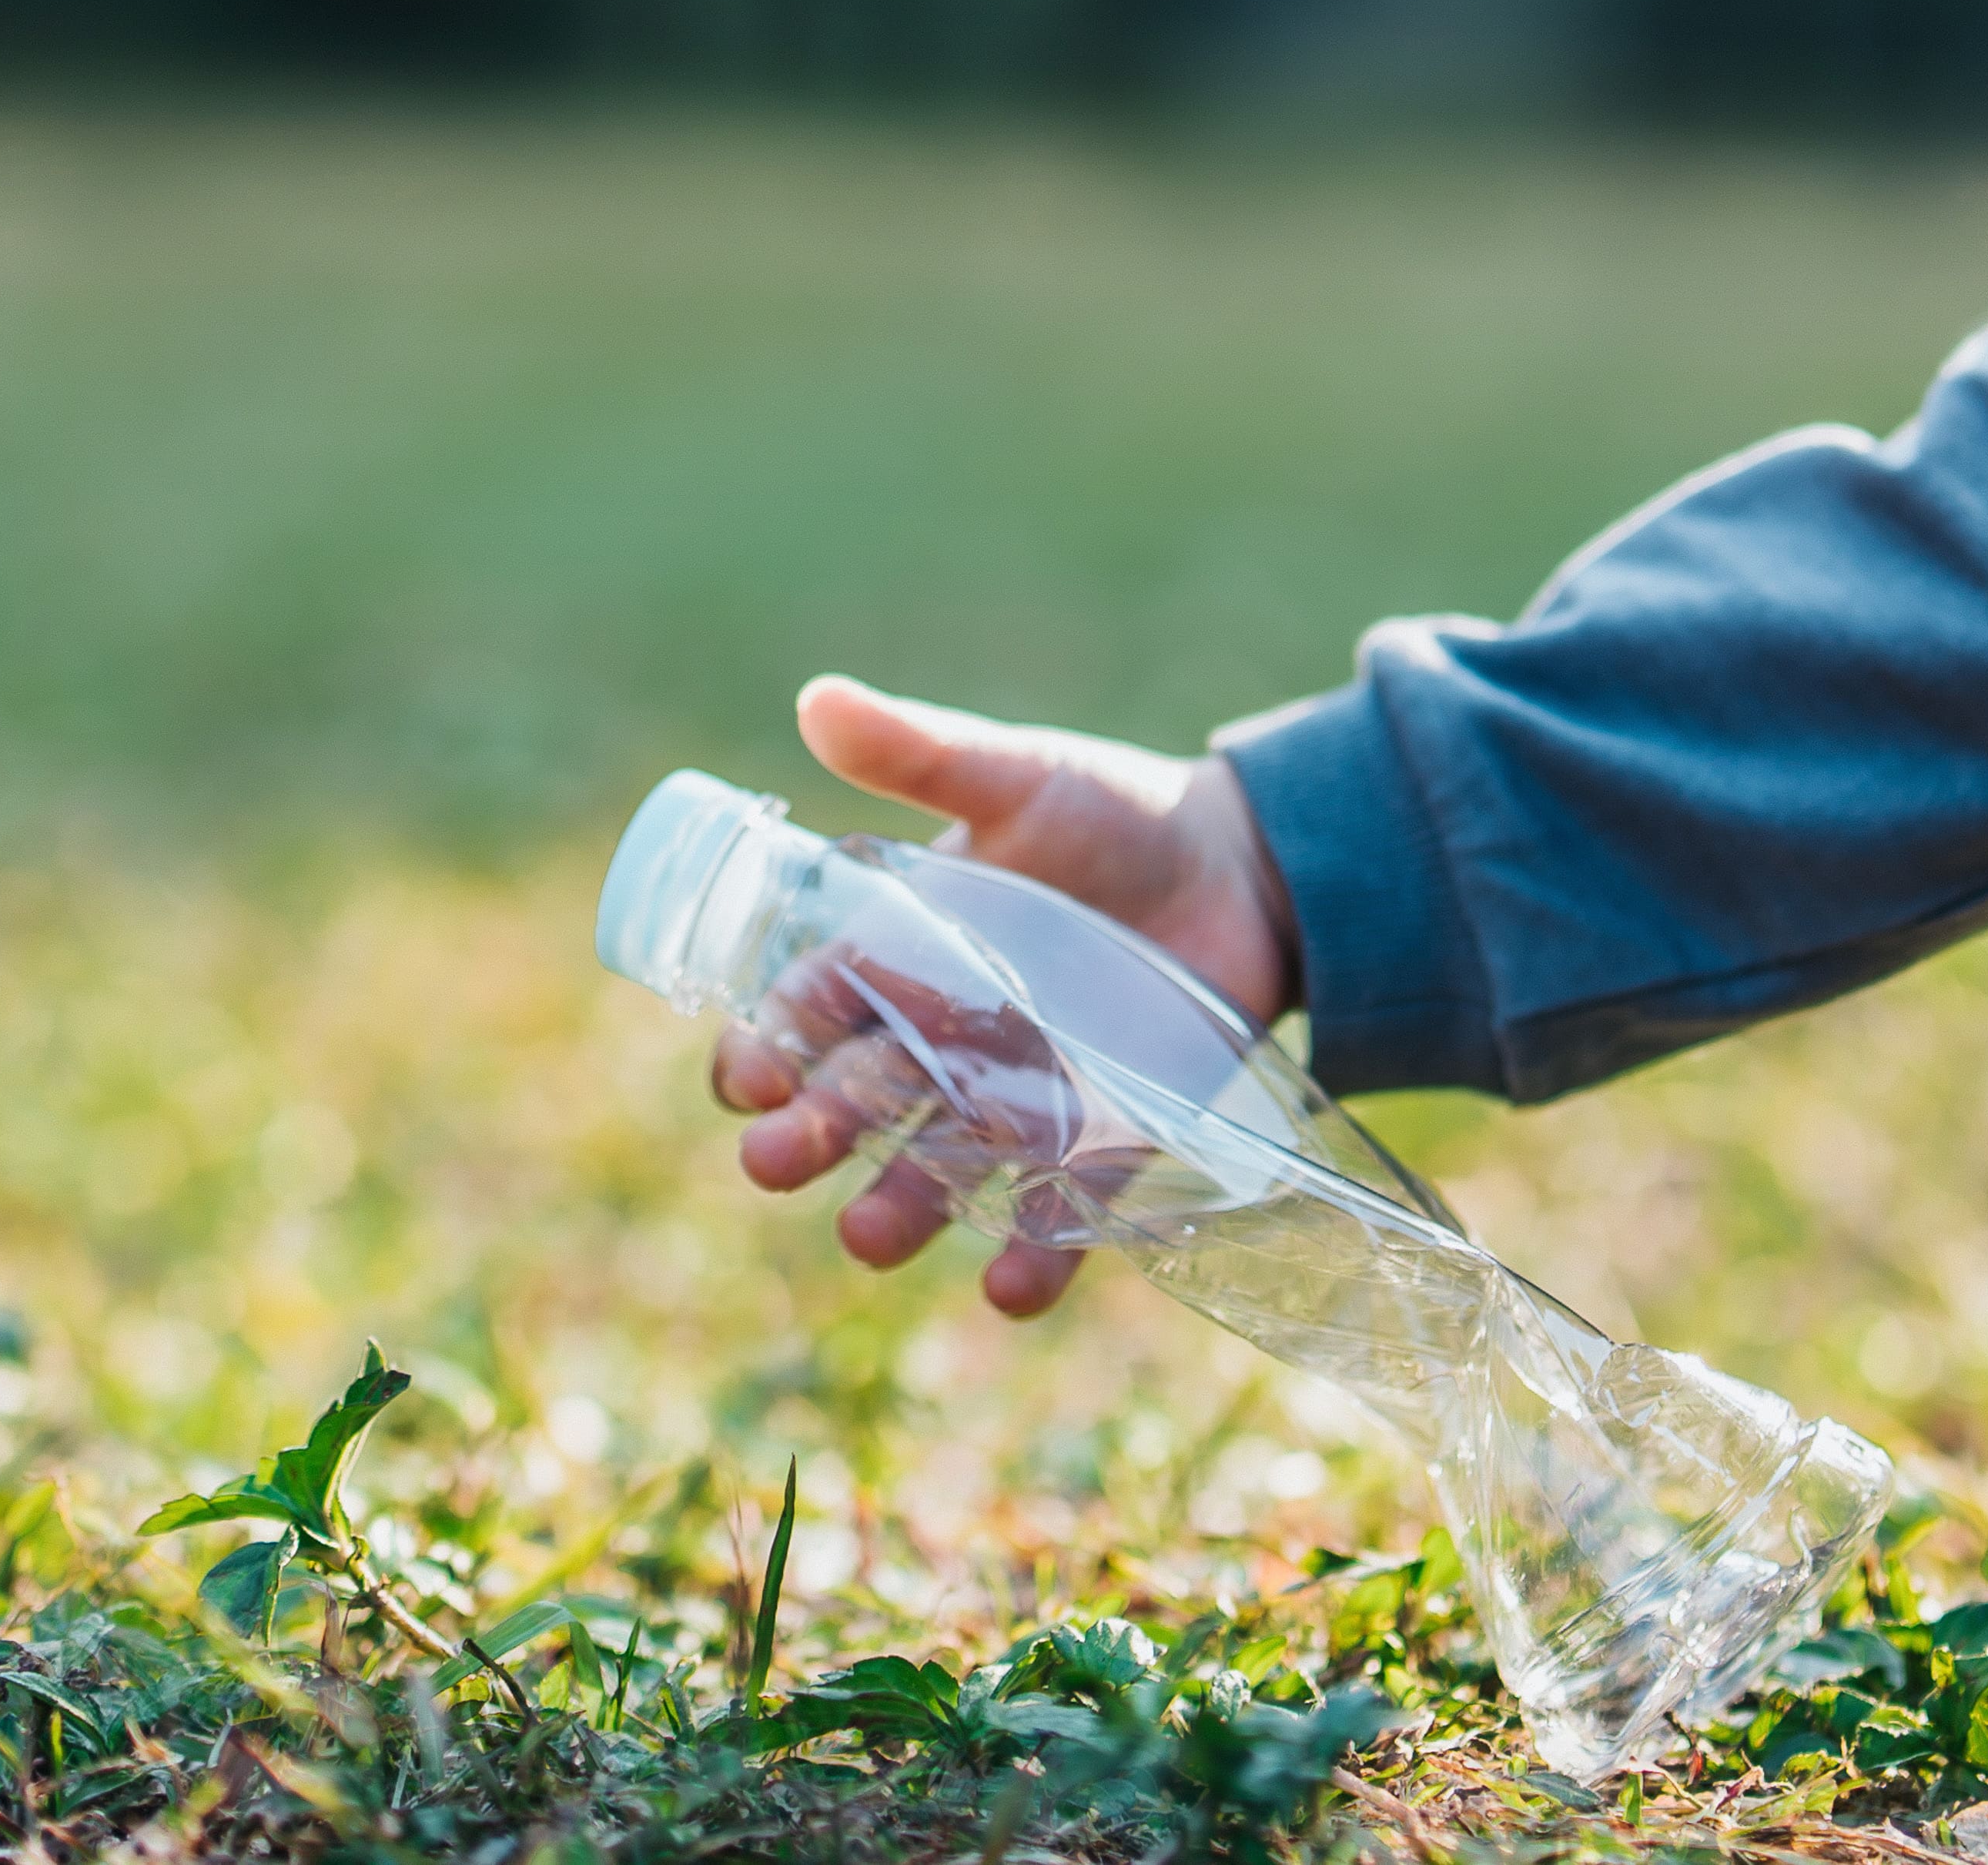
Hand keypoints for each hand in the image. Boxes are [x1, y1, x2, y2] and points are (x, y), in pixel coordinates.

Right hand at [710, 676, 1299, 1319]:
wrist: (1243, 867)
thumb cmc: (1110, 815)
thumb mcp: (1018, 776)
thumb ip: (922, 753)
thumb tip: (818, 699)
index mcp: (901, 954)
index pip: (807, 1011)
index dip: (765, 1047)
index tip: (744, 1077)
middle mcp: (944, 1038)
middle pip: (858, 1098)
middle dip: (811, 1135)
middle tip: (775, 1164)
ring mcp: (1020, 1097)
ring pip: (939, 1164)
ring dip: (902, 1204)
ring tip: (870, 1236)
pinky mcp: (1107, 1137)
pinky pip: (1061, 1207)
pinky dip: (1035, 1252)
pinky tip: (1007, 1288)